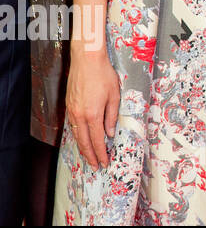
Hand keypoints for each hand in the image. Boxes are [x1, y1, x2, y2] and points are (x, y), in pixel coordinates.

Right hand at [65, 46, 119, 168]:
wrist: (86, 60)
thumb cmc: (103, 74)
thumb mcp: (114, 95)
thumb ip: (111, 116)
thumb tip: (109, 132)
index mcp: (93, 114)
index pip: (98, 140)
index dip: (101, 153)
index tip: (105, 162)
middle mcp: (80, 115)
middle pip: (84, 142)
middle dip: (90, 156)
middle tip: (96, 166)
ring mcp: (72, 111)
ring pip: (76, 135)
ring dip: (82, 148)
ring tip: (88, 157)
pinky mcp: (69, 106)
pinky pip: (72, 126)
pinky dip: (77, 136)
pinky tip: (81, 139)